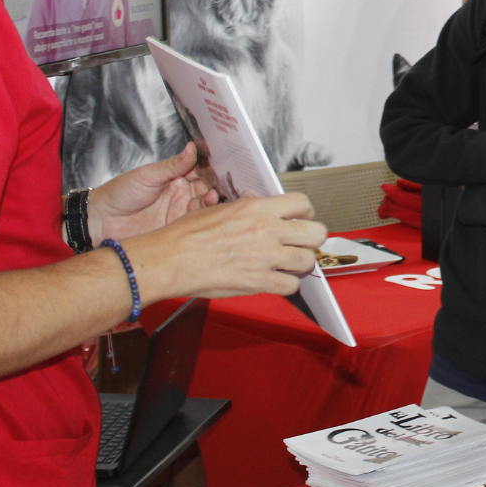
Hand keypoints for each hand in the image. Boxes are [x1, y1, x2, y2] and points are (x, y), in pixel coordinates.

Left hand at [88, 142, 218, 243]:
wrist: (100, 221)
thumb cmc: (119, 193)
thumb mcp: (148, 175)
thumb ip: (173, 165)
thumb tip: (192, 148)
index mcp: (175, 176)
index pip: (199, 170)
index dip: (211, 168)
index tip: (223, 165)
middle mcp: (180, 193)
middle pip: (206, 187)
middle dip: (216, 184)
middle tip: (221, 183)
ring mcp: (179, 210)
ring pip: (203, 204)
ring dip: (211, 200)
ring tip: (212, 196)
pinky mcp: (176, 227)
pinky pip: (195, 221)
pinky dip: (204, 216)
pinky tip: (208, 211)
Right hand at [124, 193, 327, 301]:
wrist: (169, 259)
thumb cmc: (187, 234)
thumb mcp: (220, 208)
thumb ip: (246, 206)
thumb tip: (258, 202)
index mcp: (258, 208)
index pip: (302, 203)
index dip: (306, 212)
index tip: (301, 219)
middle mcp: (267, 230)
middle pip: (316, 232)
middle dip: (312, 238)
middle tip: (301, 243)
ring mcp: (265, 256)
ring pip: (308, 260)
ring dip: (301, 264)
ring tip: (289, 265)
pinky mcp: (258, 281)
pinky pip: (291, 285)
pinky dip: (287, 285)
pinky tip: (276, 281)